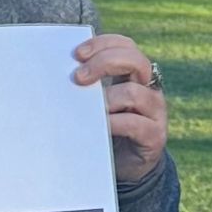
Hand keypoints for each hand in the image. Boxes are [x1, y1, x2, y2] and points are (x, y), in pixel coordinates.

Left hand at [73, 33, 165, 187]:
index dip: (103, 44)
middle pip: (136, 60)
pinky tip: (99, 127)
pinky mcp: (154, 135)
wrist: (127, 167)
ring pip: (134, 92)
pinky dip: (113, 122)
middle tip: (79, 78)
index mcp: (134, 76)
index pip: (126, 46)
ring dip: (107, 98)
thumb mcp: (98, 104)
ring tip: (87, 110)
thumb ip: (89, 88)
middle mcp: (149, 89)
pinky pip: (135, 123)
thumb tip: (56, 74)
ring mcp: (155, 112)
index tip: (77, 54)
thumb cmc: (107, 129)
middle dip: (104, 63)